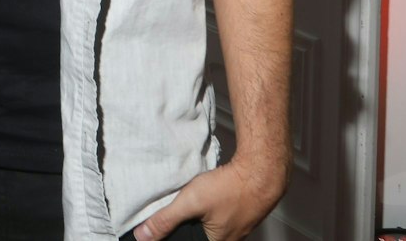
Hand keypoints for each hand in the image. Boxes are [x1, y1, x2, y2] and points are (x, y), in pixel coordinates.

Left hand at [132, 155, 285, 240]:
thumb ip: (166, 219)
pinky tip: (207, 198)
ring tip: (189, 208)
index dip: (173, 236)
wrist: (262, 171)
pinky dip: (210, 209)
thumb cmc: (231, 188)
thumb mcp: (191, 202)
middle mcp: (229, 239)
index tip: (164, 229)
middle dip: (185, 228)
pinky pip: (220, 216)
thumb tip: (143, 236)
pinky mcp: (242, 211)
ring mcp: (238, 226)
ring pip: (210, 227)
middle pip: (198, 236)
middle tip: (174, 217)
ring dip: (198, 219)